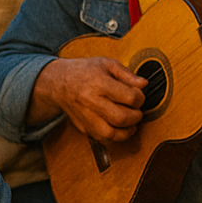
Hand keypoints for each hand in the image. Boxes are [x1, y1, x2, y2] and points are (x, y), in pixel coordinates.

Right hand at [32, 56, 146, 141]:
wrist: (58, 82)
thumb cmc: (84, 71)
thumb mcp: (107, 64)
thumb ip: (127, 74)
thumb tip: (144, 84)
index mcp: (98, 83)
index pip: (129, 97)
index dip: (140, 98)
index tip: (139, 96)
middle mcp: (90, 101)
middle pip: (121, 117)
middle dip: (136, 116)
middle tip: (138, 111)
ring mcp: (85, 116)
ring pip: (110, 133)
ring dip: (127, 131)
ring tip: (132, 123)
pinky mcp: (82, 127)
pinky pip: (101, 138)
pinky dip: (114, 137)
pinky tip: (121, 129)